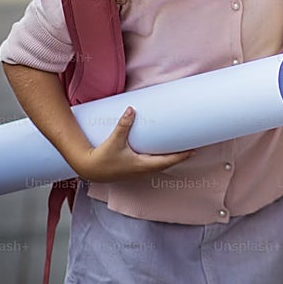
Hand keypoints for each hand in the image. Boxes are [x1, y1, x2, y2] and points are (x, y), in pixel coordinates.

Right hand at [71, 107, 193, 182]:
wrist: (88, 170)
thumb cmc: (101, 158)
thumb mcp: (114, 140)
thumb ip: (123, 125)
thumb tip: (130, 110)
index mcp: (142, 165)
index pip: (167, 161)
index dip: (181, 156)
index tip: (194, 150)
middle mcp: (142, 171)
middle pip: (166, 165)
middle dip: (179, 157)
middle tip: (191, 148)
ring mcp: (137, 173)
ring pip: (159, 168)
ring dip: (170, 160)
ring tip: (180, 151)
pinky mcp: (132, 172)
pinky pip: (151, 168)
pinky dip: (160, 162)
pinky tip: (161, 156)